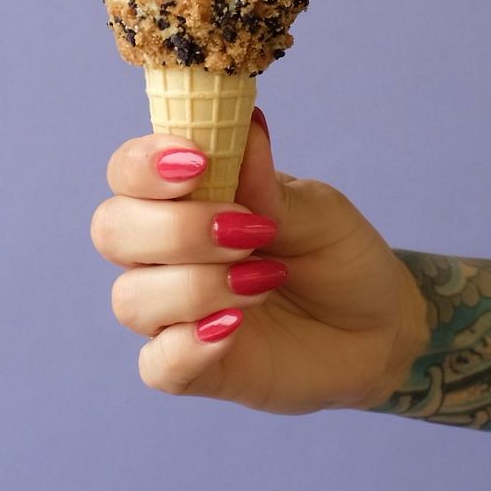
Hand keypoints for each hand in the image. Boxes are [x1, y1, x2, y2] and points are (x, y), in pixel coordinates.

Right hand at [89, 110, 428, 413]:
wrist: (379, 326)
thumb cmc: (337, 253)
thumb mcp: (315, 211)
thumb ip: (268, 182)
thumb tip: (247, 123)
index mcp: (185, 196)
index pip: (127, 171)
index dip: (144, 165)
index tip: (197, 163)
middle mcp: (164, 250)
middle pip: (111, 230)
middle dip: (174, 229)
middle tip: (246, 231)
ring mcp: (172, 311)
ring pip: (132, 298)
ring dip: (196, 287)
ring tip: (264, 282)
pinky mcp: (189, 367)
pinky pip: (157, 364)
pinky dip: (189, 345)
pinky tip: (234, 329)